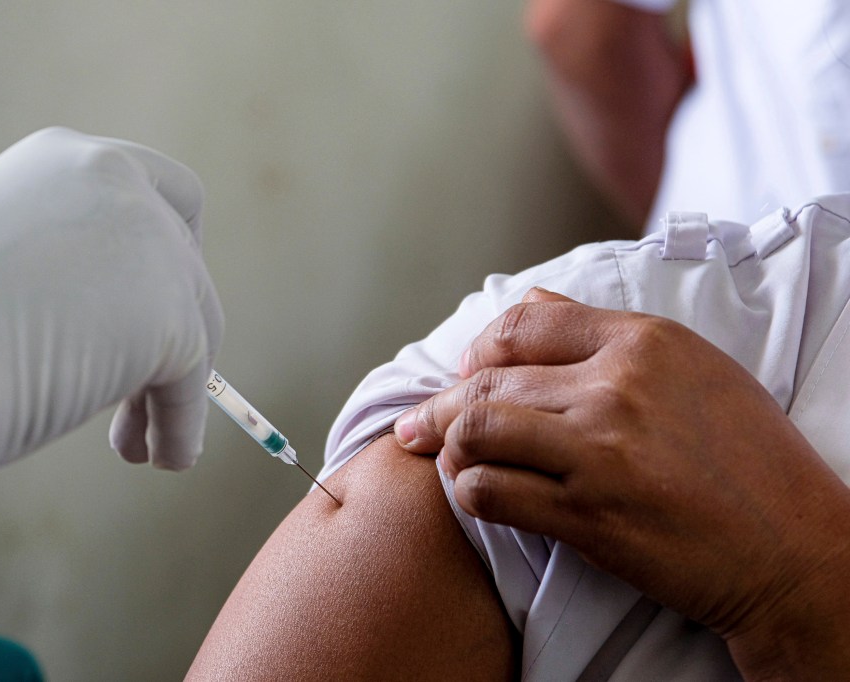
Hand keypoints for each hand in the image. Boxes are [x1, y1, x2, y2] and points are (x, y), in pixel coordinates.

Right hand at [0, 127, 222, 497]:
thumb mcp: (12, 267)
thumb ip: (80, 270)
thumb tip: (141, 332)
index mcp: (70, 161)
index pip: (165, 192)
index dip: (177, 248)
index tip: (163, 297)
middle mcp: (120, 184)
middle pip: (187, 266)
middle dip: (171, 333)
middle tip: (132, 397)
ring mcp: (152, 247)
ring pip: (197, 325)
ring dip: (172, 387)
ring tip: (136, 441)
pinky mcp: (172, 318)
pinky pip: (194, 382)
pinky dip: (180, 425)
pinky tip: (166, 457)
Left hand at [394, 288, 849, 676]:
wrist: (794, 548)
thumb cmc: (749, 460)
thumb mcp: (695, 369)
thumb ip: (608, 334)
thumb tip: (533, 303)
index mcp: (642, 341)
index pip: (521, 324)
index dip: (479, 350)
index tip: (467, 375)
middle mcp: (616, 386)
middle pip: (486, 379)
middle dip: (441, 404)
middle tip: (424, 424)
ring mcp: (599, 451)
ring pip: (475, 429)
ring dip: (447, 446)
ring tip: (448, 458)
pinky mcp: (589, 514)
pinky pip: (489, 490)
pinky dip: (468, 491)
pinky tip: (477, 493)